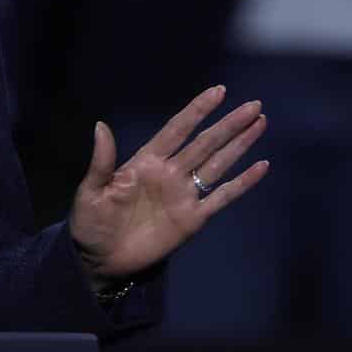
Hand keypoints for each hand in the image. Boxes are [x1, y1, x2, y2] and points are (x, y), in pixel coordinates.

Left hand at [69, 86, 268, 281]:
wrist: (101, 260)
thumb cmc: (92, 224)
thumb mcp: (90, 191)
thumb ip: (102, 161)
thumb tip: (100, 126)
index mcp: (147, 162)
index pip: (177, 130)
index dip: (197, 111)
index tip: (218, 91)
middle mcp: (170, 173)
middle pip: (205, 143)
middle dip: (229, 124)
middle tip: (254, 105)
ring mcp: (184, 195)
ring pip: (218, 163)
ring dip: (239, 145)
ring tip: (260, 124)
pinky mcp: (193, 218)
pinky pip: (222, 197)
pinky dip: (242, 183)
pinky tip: (261, 166)